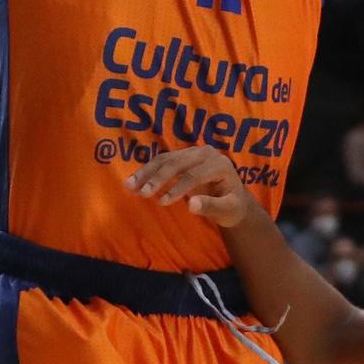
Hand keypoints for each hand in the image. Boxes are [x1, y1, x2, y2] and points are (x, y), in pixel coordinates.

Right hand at [126, 146, 255, 227]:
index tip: (163, 202)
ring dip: (147, 172)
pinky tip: (134, 182)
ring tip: (130, 186)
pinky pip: (162, 160)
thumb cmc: (231, 206)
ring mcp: (193, 152)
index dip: (178, 187)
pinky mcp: (183, 156)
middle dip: (158, 177)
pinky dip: (147, 171)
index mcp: (220, 164)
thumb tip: (191, 205)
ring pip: (166, 159)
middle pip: (178, 162)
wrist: (232, 199)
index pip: (195, 174)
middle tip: (143, 193)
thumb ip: (211, 207)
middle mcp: (207, 153)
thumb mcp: (227, 211)